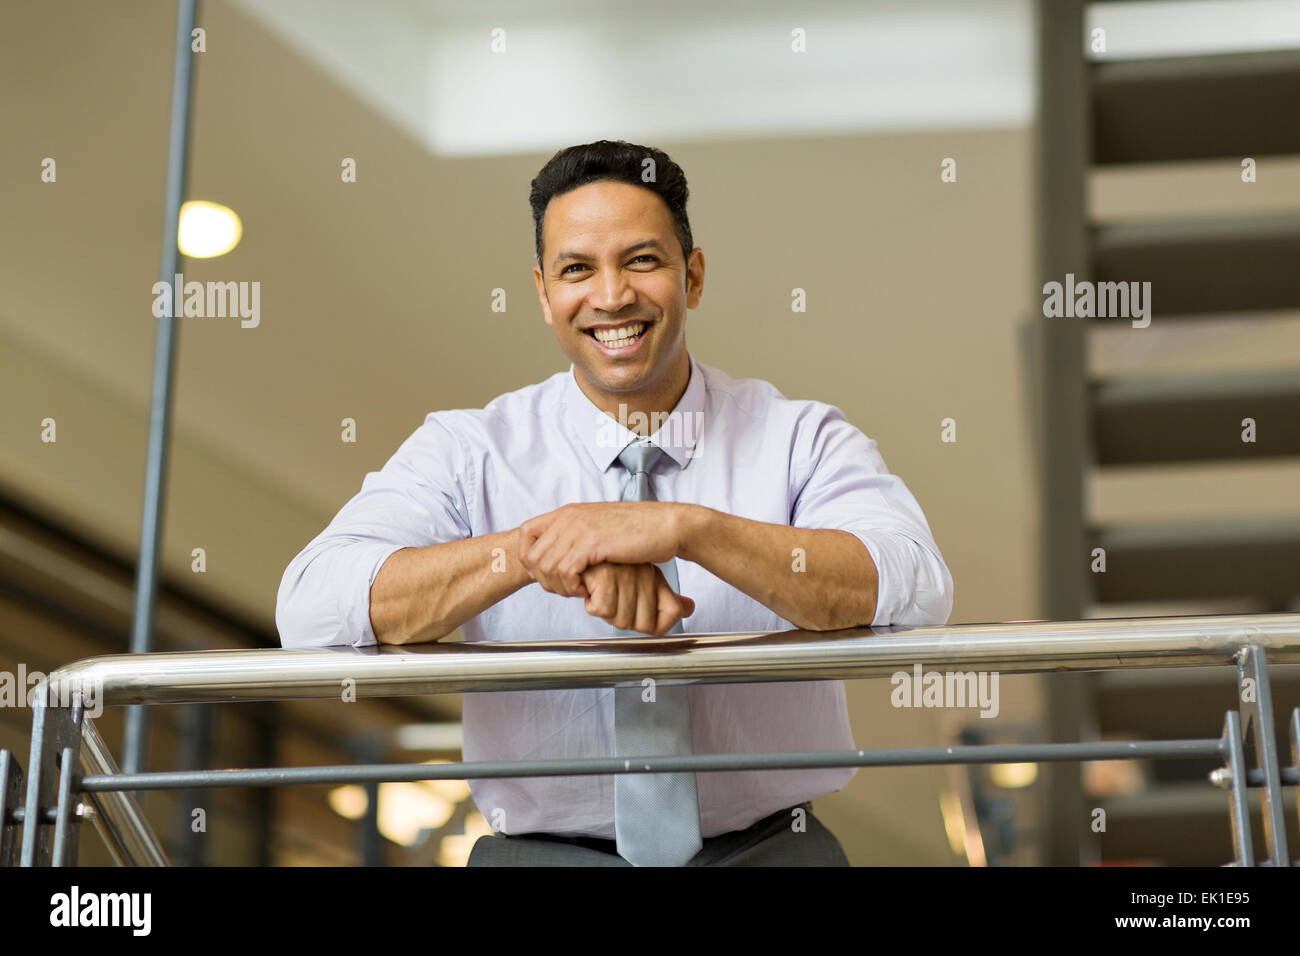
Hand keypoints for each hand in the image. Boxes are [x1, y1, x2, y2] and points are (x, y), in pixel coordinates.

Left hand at [520, 502, 683, 596]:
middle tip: (567, 588)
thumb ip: (576, 536)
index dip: (530, 558)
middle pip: (532, 556)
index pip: (526, 533)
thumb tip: (557, 555)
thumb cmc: (637, 531)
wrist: (665, 525)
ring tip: (579, 590)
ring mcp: (579, 529)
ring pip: (547, 567)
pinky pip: (566, 572)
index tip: (547, 574)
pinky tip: (589, 588)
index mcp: (569, 512)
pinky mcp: (592, 543)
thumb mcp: (598, 528)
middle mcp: (569, 517)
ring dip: (560, 587)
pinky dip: (573, 587)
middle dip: (545, 580)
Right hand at [580, 562, 694, 635]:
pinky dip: (591, 603)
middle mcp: (645, 575)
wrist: (581, 541)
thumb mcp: (644, 579)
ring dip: (607, 611)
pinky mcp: (604, 577)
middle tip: (614, 598)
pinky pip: (602, 611)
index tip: (637, 608)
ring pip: (621, 621)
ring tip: (601, 590)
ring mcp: (625, 576)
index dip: (653, 622)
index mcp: (656, 576)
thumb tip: (688, 609)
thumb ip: (665, 599)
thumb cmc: (607, 564)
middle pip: (643, 625)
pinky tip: (591, 587)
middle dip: (624, 617)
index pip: (670, 616)